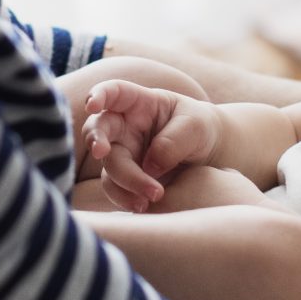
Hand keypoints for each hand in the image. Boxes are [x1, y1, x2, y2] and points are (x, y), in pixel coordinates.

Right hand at [81, 82, 225, 211]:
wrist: (208, 156)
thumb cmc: (199, 129)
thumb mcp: (196, 127)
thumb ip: (172, 142)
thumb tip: (149, 166)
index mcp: (139, 103)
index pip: (114, 92)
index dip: (99, 95)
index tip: (92, 105)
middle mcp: (124, 127)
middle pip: (98, 129)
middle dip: (96, 139)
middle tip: (103, 151)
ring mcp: (123, 153)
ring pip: (109, 165)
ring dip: (125, 181)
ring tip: (154, 196)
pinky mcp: (125, 178)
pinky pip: (115, 188)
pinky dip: (125, 198)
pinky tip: (143, 206)